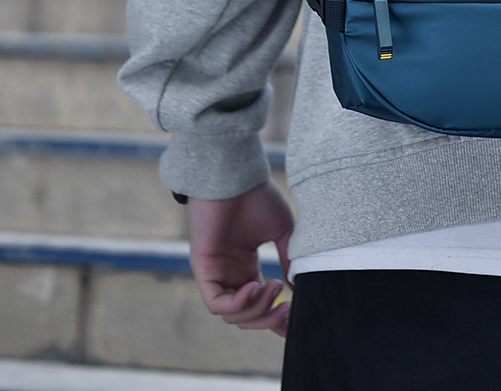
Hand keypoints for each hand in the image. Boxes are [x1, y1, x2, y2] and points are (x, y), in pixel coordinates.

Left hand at [186, 180, 294, 336]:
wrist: (236, 176)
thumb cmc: (257, 197)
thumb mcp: (282, 231)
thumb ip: (288, 260)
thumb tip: (296, 288)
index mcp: (247, 267)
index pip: (259, 304)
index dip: (275, 318)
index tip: (293, 323)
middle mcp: (231, 274)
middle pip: (246, 316)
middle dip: (268, 318)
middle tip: (287, 308)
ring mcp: (217, 274)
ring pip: (232, 315)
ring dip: (256, 309)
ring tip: (273, 287)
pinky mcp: (203, 270)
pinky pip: (217, 303)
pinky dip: (238, 304)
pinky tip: (254, 288)